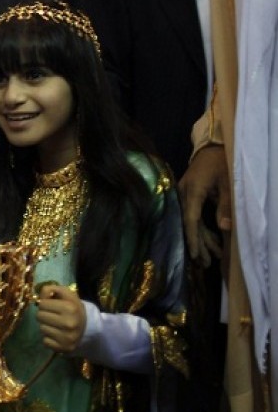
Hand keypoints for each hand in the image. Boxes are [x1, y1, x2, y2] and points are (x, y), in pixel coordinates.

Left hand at [35, 285, 85, 353]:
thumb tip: (38, 297)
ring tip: (55, 325)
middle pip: (39, 316)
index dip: (45, 303)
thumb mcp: (66, 294)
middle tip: (52, 315)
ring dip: (46, 326)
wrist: (88, 327)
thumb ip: (51, 289)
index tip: (51, 306)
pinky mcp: (63, 348)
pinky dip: (48, 338)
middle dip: (44, 314)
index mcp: (70, 308)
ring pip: (41, 328)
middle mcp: (68, 323)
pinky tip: (56, 334)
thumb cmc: (73, 308)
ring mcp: (66, 337)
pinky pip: (45, 341)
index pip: (42, 304)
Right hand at [178, 145, 231, 266]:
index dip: (193, 238)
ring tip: (209, 260)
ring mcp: (184, 195)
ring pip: (191, 222)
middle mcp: (183, 195)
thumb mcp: (228, 182)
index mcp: (192, 191)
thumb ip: (226, 205)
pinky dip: (202, 230)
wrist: (212, 146)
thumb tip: (225, 228)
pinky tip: (211, 243)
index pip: (190, 219)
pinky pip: (193, 216)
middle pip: (189, 224)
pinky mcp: (188, 196)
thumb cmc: (222, 163)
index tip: (196, 255)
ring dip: (201, 240)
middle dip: (198, 245)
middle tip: (206, 265)